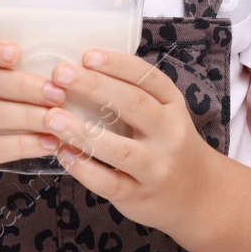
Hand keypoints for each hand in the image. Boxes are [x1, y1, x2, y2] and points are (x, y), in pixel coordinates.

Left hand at [43, 48, 218, 234]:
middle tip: (60, 73)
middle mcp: (169, 134)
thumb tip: (80, 67)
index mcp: (172, 106)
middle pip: (134, 105)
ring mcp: (156, 168)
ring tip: (52, 117)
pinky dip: (84, 168)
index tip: (87, 55)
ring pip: (121, 149)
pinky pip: (109, 183)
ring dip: (83, 132)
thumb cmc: (167, 143)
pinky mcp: (140, 196)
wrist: (198, 194)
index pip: (149, 78)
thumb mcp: (164, 113)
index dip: (118, 64)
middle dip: (94, 86)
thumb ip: (132, 93)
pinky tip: (63, 153)